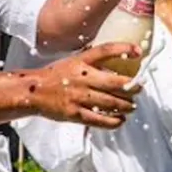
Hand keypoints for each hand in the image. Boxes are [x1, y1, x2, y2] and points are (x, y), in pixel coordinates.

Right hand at [25, 43, 141, 127]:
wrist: (32, 91)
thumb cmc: (55, 77)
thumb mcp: (73, 62)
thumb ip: (92, 64)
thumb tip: (115, 69)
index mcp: (81, 62)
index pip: (105, 50)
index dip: (123, 49)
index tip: (138, 51)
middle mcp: (82, 78)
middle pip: (115, 82)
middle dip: (132, 87)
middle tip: (139, 89)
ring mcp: (79, 96)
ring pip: (111, 103)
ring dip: (126, 106)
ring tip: (132, 106)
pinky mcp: (75, 113)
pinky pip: (99, 120)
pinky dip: (113, 121)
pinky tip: (120, 120)